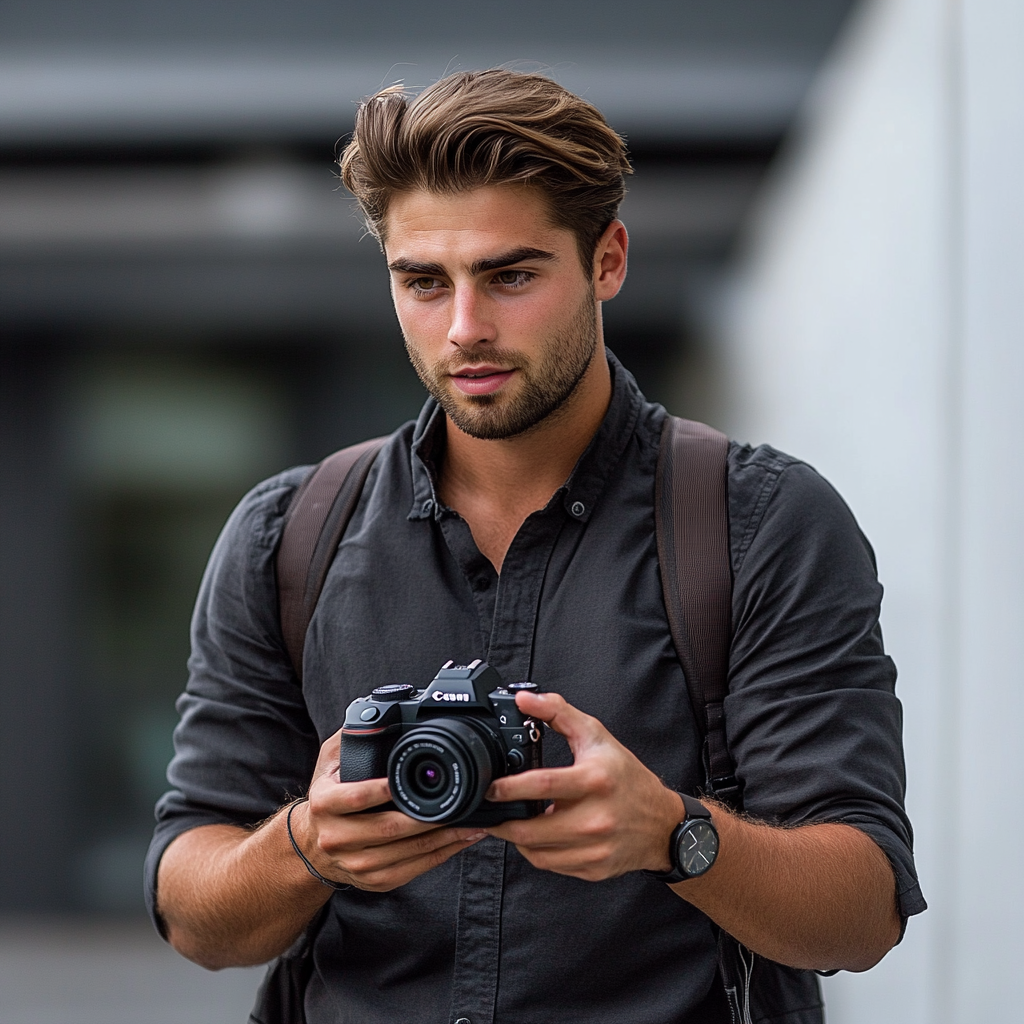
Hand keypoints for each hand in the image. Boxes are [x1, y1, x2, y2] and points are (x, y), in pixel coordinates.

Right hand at [291, 729, 485, 890]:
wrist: (311, 846)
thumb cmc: (329, 796)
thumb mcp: (329, 762)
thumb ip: (350, 738)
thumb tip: (375, 715)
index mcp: (325, 805)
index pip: (355, 798)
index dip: (380, 790)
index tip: (404, 782)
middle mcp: (337, 838)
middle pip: (389, 829)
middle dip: (428, 818)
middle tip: (459, 805)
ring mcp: (356, 864)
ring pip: (406, 853)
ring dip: (443, 839)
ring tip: (471, 822)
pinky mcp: (374, 881)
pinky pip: (413, 870)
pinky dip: (440, 855)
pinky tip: (460, 841)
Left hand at [484, 691, 683, 880]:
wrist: (662, 823)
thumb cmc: (627, 778)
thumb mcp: (596, 736)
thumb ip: (558, 712)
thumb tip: (524, 700)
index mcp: (594, 781)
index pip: (543, 785)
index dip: (510, 788)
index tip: (492, 788)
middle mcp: (595, 818)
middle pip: (532, 829)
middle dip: (503, 822)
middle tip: (490, 811)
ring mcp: (594, 848)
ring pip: (536, 852)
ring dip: (515, 839)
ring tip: (510, 822)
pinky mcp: (592, 868)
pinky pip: (550, 865)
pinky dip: (534, 852)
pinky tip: (534, 837)